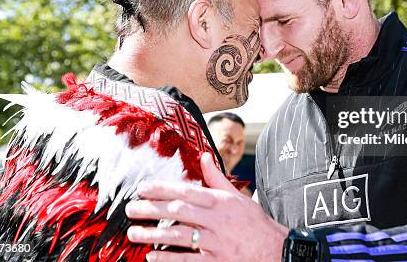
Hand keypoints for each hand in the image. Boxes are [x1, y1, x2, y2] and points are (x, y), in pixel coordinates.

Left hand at [126, 152, 287, 261]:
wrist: (276, 250)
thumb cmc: (254, 223)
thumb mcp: (237, 197)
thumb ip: (216, 178)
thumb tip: (204, 156)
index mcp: (221, 202)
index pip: (187, 191)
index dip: (163, 189)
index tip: (142, 188)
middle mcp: (218, 220)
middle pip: (179, 211)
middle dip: (151, 209)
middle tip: (131, 209)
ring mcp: (217, 242)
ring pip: (180, 236)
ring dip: (154, 234)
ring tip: (134, 233)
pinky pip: (189, 261)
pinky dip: (169, 259)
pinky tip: (152, 257)